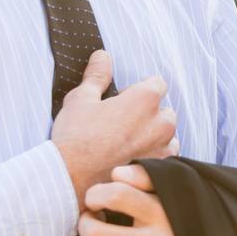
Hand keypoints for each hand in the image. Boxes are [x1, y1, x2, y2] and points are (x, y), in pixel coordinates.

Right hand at [53, 51, 178, 207]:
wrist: (69, 180)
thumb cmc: (74, 137)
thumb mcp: (81, 99)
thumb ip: (97, 75)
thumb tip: (103, 55)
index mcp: (146, 99)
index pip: (156, 84)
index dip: (137, 91)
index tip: (120, 102)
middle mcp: (161, 122)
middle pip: (164, 110)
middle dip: (148, 114)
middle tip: (120, 126)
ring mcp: (164, 148)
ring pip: (167, 135)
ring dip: (153, 137)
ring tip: (125, 146)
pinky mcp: (159, 171)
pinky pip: (165, 158)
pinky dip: (153, 157)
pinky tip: (130, 161)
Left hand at [77, 164, 193, 235]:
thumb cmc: (189, 221)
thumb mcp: (176, 192)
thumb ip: (145, 177)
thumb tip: (115, 174)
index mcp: (164, 213)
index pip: (117, 195)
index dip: (96, 194)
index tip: (96, 199)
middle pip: (97, 234)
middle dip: (84, 226)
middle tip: (89, 222)